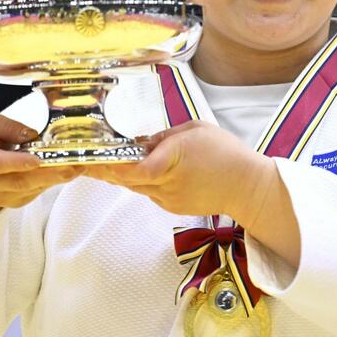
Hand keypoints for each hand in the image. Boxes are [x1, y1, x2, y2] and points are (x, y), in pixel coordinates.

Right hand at [0, 114, 132, 207]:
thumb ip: (8, 126)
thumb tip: (31, 134)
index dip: (17, 162)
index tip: (37, 160)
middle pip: (20, 181)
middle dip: (49, 174)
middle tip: (74, 165)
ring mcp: (1, 197)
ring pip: (31, 189)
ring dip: (57, 178)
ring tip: (80, 166)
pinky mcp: (15, 203)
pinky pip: (36, 192)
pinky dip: (54, 181)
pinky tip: (69, 171)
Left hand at [78, 120, 275, 221]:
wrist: (248, 187)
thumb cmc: (226, 153)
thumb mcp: (196, 129)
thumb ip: (165, 135)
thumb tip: (141, 141)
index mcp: (175, 158)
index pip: (136, 169)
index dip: (113, 166)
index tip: (97, 158)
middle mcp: (169, 182)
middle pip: (128, 179)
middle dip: (108, 169)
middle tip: (89, 158)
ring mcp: (170, 198)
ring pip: (136, 187)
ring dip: (124, 175)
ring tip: (108, 162)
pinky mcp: (173, 207)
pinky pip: (150, 193)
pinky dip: (143, 182)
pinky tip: (143, 170)